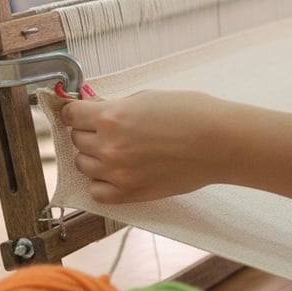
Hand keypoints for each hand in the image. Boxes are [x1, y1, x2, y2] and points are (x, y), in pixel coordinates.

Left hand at [60, 90, 239, 203]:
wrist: (220, 142)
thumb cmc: (191, 113)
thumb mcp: (147, 97)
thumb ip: (116, 106)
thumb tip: (95, 108)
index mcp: (111, 117)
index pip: (71, 115)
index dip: (75, 111)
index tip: (80, 112)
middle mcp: (109, 145)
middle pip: (76, 139)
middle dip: (87, 132)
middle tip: (103, 129)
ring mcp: (118, 172)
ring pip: (83, 165)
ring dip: (92, 156)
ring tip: (112, 150)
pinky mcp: (131, 193)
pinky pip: (97, 192)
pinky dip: (100, 183)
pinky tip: (112, 173)